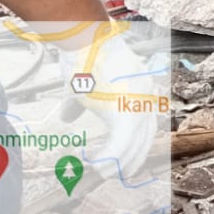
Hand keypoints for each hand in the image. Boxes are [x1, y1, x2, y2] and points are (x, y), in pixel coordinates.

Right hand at [54, 21, 158, 176]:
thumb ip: (79, 104)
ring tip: (105, 173)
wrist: (84, 40)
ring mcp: (138, 103)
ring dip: (119, 162)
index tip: (129, 160)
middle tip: (119, 173)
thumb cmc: (82, 59)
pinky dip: (112, 157)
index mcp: (141, 91)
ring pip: (133, 143)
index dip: (138, 145)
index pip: (147, 125)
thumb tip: (66, 117)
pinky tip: (100, 167)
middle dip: (133, 157)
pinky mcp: (125, 109)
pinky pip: (122, 142)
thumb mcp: (83, 87)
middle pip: (145, 136)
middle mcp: (145, 97)